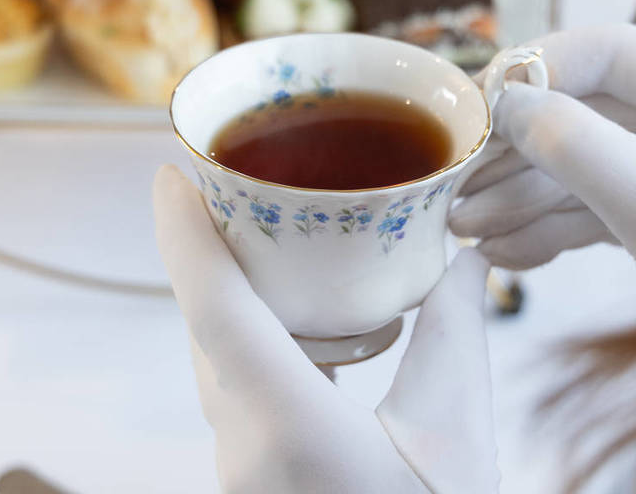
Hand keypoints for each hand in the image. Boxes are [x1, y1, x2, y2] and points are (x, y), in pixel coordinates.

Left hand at [154, 166, 497, 493]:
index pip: (215, 312)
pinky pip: (239, 381)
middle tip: (235, 182)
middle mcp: (245, 444)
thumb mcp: (458, 438)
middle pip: (204, 324)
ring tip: (274, 236)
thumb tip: (463, 258)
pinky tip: (315, 318)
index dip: (186, 235)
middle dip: (207, 246)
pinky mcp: (258, 468)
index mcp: (290, 430)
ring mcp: (243, 462)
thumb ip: (459, 338)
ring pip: (216, 354)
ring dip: (232, 288)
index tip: (172, 172)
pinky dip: (260, 331)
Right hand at [450, 24, 635, 303]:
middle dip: (516, 149)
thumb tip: (508, 104)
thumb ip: (578, 145)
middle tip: (456, 180)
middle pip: (584, 114)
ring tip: (463, 226)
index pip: (610, 52)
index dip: (540, 67)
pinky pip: (593, 215)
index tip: (482, 103)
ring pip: (581, 170)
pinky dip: (546, 232)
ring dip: (518, 197)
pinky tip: (502, 252)